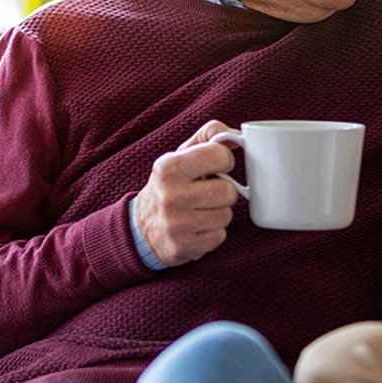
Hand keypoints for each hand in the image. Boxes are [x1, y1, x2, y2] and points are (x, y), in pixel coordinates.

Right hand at [134, 120, 240, 265]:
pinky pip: (220, 236)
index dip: (224, 161)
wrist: (141, 228)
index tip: (215, 166)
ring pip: (226, 215)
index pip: (220, 155)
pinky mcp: (183, 247)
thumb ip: (209, 136)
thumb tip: (239, 135)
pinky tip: (197, 228)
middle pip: (228, 190)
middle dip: (223, 191)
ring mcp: (176, 224)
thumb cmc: (170, 185)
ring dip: (219, 213)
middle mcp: (170, 195)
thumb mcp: (181, 155)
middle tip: (207, 192)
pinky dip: (213, 233)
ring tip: (200, 210)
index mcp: (169, 167)